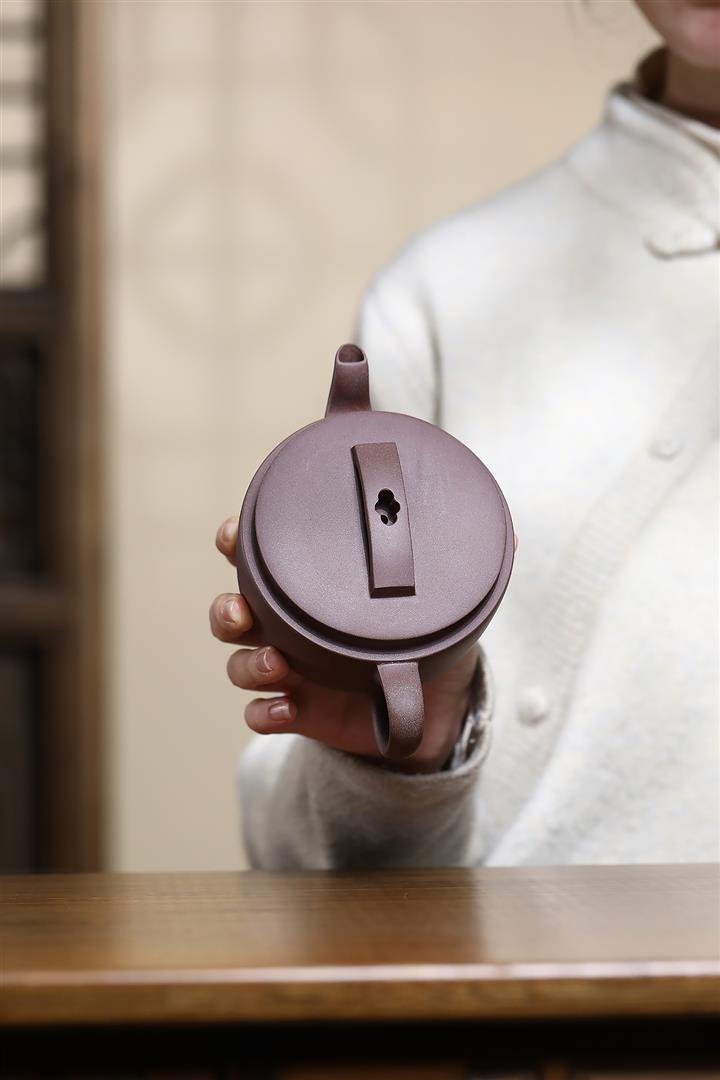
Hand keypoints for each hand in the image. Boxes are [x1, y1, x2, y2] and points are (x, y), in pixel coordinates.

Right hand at [210, 516, 479, 772]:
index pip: (260, 555)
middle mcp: (293, 624)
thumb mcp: (448, 601)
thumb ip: (469, 565)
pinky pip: (261, 715)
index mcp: (317, 585)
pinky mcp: (300, 711)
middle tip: (242, 610)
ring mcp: (291, 669)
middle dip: (227, 608)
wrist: (437, 705)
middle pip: (234, 610)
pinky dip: (264, 714)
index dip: (236, 542)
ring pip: (240, 662)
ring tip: (277, 666)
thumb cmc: (428, 636)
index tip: (234, 535)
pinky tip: (284, 710)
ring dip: (246, 662)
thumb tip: (511, 533)